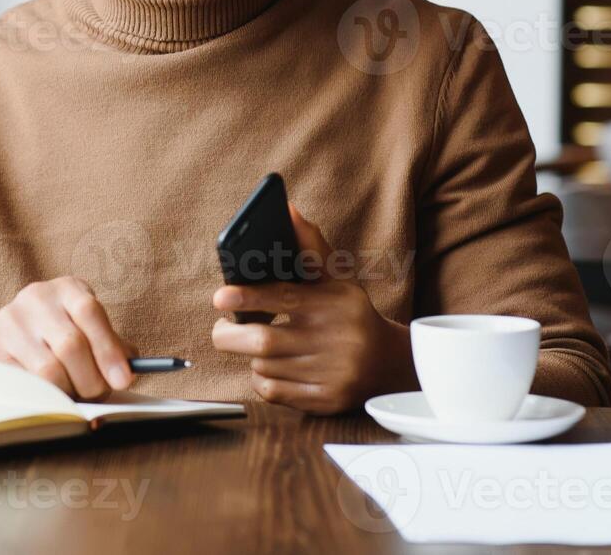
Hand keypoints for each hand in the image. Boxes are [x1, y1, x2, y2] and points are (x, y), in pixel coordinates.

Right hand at [0, 276, 137, 400]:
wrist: (7, 336)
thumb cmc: (59, 335)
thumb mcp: (88, 330)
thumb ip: (112, 348)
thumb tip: (128, 373)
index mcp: (67, 288)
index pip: (90, 312)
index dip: (109, 349)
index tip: (123, 380)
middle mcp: (37, 297)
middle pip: (71, 344)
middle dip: (91, 379)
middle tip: (98, 394)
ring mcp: (11, 321)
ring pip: (48, 369)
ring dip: (68, 391)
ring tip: (74, 394)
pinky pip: (25, 382)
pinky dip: (45, 395)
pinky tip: (51, 393)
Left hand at [211, 204, 414, 413]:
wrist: (390, 363)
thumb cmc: (352, 314)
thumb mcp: (337, 279)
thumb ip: (310, 246)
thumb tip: (288, 210)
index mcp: (331, 305)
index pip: (282, 298)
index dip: (247, 297)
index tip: (220, 298)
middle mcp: (331, 340)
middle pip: (263, 341)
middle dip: (230, 336)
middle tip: (222, 328)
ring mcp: (328, 373)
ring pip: (265, 366)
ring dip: (251, 356)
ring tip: (255, 345)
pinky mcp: (324, 400)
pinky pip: (274, 391)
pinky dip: (262, 379)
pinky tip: (271, 367)